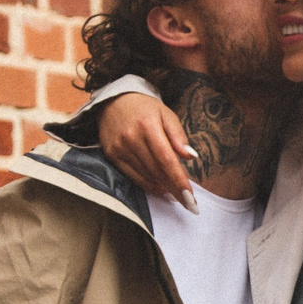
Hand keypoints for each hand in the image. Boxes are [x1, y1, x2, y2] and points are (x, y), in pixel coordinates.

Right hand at [98, 92, 198, 212]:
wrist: (113, 100)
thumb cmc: (145, 108)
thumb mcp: (166, 114)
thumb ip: (178, 135)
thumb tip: (190, 157)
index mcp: (148, 126)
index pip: (166, 159)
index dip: (179, 180)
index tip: (191, 197)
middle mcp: (131, 138)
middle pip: (157, 171)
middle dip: (175, 189)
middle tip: (190, 203)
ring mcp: (119, 147)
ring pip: (145, 175)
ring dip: (163, 188)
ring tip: (178, 196)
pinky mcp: (112, 155)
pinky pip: (132, 176)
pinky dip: (148, 185)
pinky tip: (160, 189)